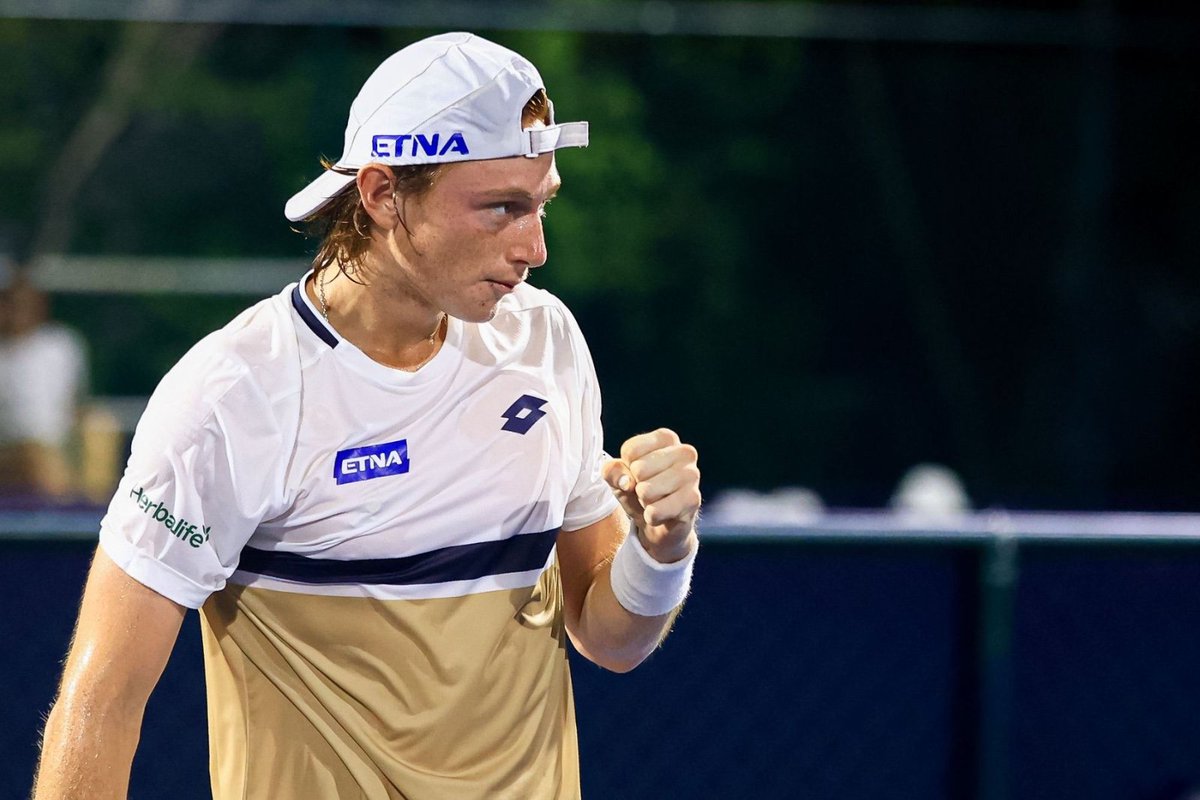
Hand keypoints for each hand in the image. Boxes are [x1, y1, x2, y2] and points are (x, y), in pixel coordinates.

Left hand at [602, 428, 700, 563]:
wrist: (658, 523)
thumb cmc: (638, 490)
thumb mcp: (618, 476)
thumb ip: (612, 471)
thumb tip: (626, 482)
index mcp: (666, 438)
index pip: (630, 450)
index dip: (626, 468)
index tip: (637, 474)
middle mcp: (684, 451)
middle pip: (639, 469)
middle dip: (637, 486)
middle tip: (648, 491)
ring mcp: (692, 475)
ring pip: (647, 491)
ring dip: (644, 502)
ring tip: (655, 501)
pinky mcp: (693, 500)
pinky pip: (655, 511)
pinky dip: (651, 517)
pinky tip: (662, 514)